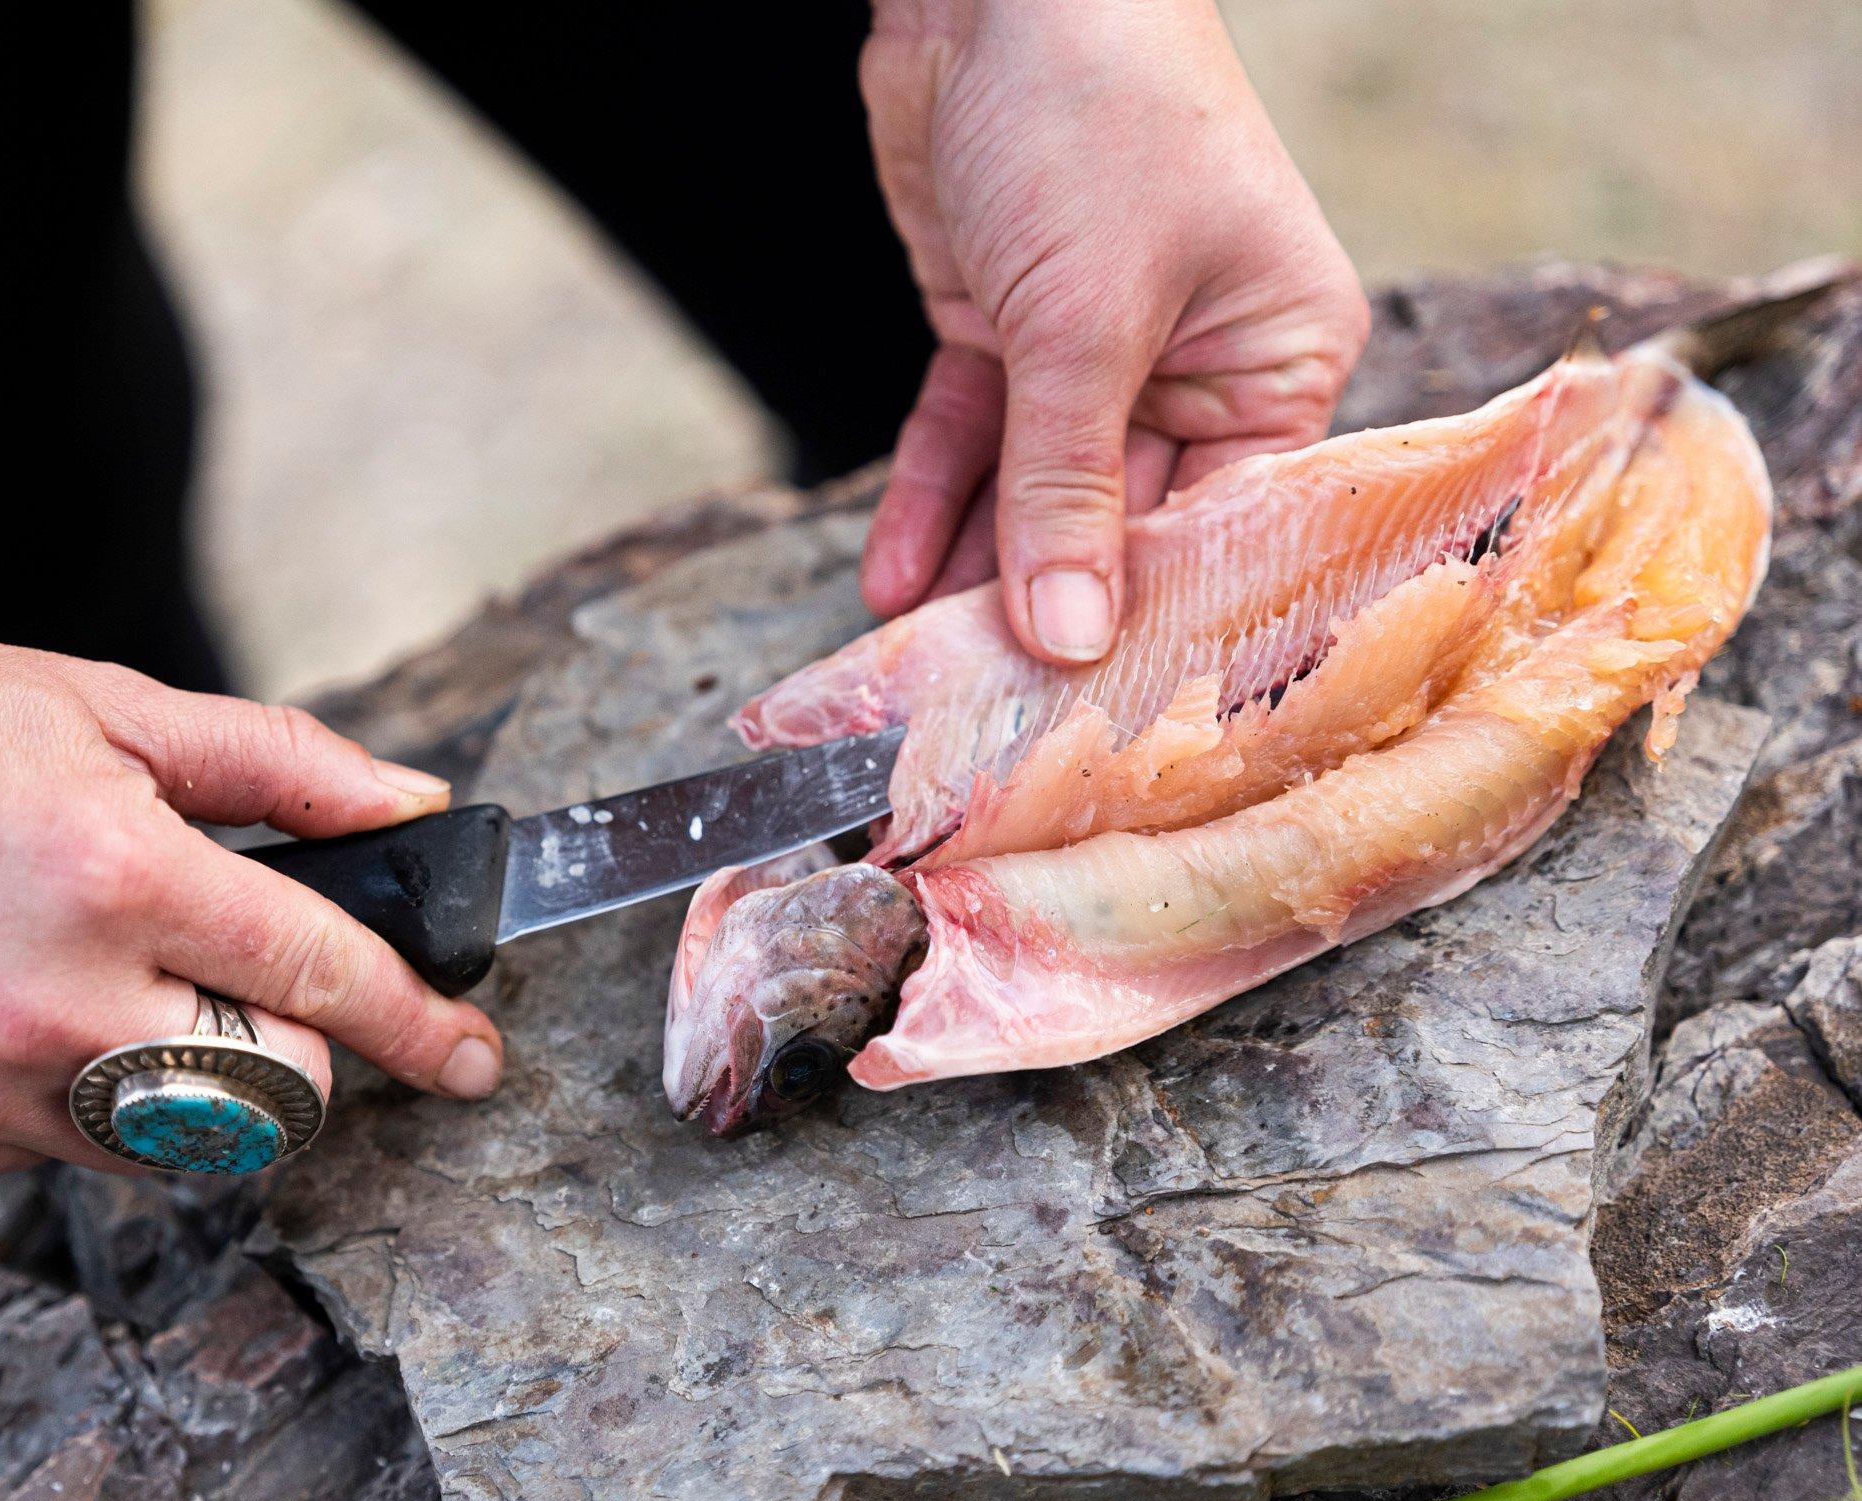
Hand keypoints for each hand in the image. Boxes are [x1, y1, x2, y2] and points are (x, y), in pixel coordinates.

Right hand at [0, 604, 503, 1180]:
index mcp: (123, 876)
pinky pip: (54, 1155)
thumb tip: (414, 805)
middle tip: (254, 996)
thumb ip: (284, 768)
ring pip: (172, 1146)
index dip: (427, 1028)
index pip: (329, 983)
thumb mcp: (113, 709)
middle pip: (274, 1103)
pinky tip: (4, 1009)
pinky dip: (67, 1099)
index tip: (479, 1059)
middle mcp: (59, 1004)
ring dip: (186, 1086)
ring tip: (106, 985)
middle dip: (302, 1059)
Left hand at [858, 0, 1369, 661]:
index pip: (1226, 524)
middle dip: (1046, 607)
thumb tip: (1067, 636)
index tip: (1092, 718)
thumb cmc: (1097, 111)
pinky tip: (890, 578)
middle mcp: (1198, 360)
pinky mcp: (1004, 325)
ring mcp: (1094, 345)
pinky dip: (930, 500)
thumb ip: (1065, 484)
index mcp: (1281, 357)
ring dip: (973, 571)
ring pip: (1033, 490)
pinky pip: (970, 437)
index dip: (1158, 621)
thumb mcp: (1085, 321)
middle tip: (984, 712)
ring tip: (918, 671)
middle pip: (1120, 519)